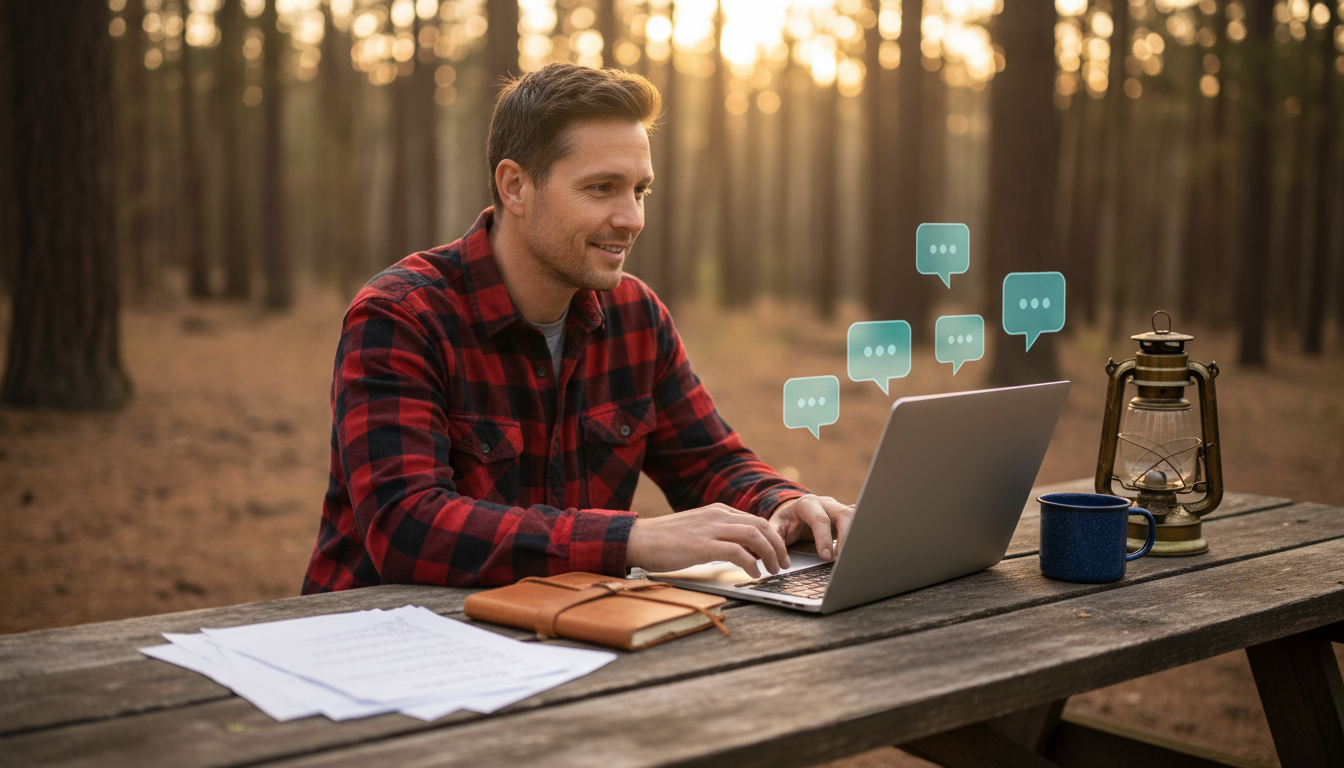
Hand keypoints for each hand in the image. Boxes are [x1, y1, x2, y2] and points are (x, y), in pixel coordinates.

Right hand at [626, 503, 789, 578]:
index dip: (772, 537)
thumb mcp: (696, 531)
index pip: (755, 520)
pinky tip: (755, 574)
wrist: (638, 539)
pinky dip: (752, 564)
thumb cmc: (663, 540)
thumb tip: (738, 553)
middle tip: (784, 563)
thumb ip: (717, 536)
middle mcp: (717, 515)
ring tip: (773, 570)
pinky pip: (738, 553)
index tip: (778, 553)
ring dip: (770, 554)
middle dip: (778, 545)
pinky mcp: (703, 546)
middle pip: (761, 525)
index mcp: (717, 511)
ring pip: (755, 536)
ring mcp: (711, 529)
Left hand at [768, 495, 854, 560]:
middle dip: (846, 537)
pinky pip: (857, 525)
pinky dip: (858, 538)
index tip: (826, 556)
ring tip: (851, 556)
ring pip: (855, 518)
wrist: (794, 514)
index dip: (824, 538)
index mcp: (807, 504)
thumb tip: (781, 560)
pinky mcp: (846, 519)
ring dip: (855, 537)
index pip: (820, 519)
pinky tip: (856, 552)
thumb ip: (776, 538)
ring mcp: (838, 509)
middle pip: (844, 515)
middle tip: (841, 558)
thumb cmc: (786, 522)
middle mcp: (825, 503)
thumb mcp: (777, 526)